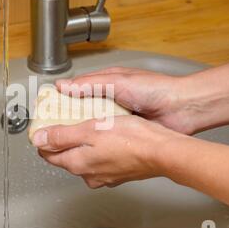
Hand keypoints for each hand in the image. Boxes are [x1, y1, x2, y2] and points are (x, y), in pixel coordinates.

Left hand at [32, 116, 181, 188]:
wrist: (162, 152)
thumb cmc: (131, 139)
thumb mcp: (89, 130)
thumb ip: (61, 136)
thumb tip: (38, 139)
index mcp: (77, 163)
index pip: (48, 153)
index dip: (43, 138)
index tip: (45, 125)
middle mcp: (88, 174)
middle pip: (65, 156)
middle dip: (62, 140)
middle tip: (64, 121)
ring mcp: (105, 176)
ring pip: (84, 158)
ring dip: (82, 144)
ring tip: (86, 126)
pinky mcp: (119, 173)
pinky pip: (100, 160)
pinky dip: (98, 149)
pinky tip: (106, 137)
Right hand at [55, 67, 196, 134]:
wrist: (182, 109)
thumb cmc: (155, 89)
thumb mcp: (117, 81)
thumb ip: (90, 84)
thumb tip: (64, 86)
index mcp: (105, 84)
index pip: (76, 91)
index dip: (60, 100)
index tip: (46, 110)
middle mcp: (109, 101)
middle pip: (81, 110)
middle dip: (68, 119)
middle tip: (53, 129)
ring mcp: (117, 118)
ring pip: (92, 125)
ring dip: (82, 131)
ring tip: (67, 140)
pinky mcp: (124, 132)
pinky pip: (106, 137)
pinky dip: (98, 141)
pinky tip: (89, 146)